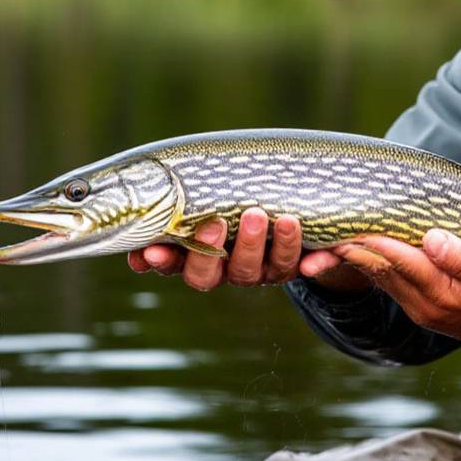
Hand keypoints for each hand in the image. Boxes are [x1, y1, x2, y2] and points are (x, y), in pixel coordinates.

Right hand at [127, 207, 367, 291]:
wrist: (291, 208)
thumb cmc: (237, 195)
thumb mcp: (212, 193)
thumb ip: (186, 194)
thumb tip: (150, 186)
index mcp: (200, 254)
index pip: (174, 264)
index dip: (163, 261)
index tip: (152, 249)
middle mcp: (227, 269)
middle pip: (209, 275)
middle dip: (208, 251)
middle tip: (215, 223)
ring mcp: (260, 270)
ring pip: (253, 270)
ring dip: (255, 244)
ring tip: (259, 213)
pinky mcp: (293, 265)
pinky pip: (298, 266)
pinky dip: (308, 262)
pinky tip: (310, 253)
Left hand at [334, 229, 460, 367]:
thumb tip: (431, 239)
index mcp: (441, 293)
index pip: (397, 259)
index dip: (371, 239)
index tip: (347, 220)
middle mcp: (421, 304)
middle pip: (377, 270)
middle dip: (347, 250)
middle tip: (315, 230)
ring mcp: (418, 307)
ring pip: (378, 276)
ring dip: (351, 257)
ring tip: (324, 235)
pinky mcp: (419, 304)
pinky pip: (387, 280)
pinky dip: (368, 262)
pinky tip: (353, 247)